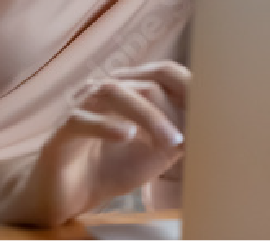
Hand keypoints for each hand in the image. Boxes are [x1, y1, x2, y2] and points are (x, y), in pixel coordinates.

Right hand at [5, 62, 188, 225]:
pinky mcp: (60, 133)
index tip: (209, 112)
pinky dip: (107, 126)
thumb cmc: (109, 169)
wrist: (65, 197)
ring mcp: (80, 108)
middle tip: (186, 140)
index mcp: (129, 92)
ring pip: (114, 93)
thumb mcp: (153, 156)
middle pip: (144, 83)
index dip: (188, 86)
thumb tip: (204, 126)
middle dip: (171, 110)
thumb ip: (176, 138)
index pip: (163, 72)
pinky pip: (81, 119)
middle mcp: (103, 92)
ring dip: (147, 116)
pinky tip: (127, 136)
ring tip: (168, 142)